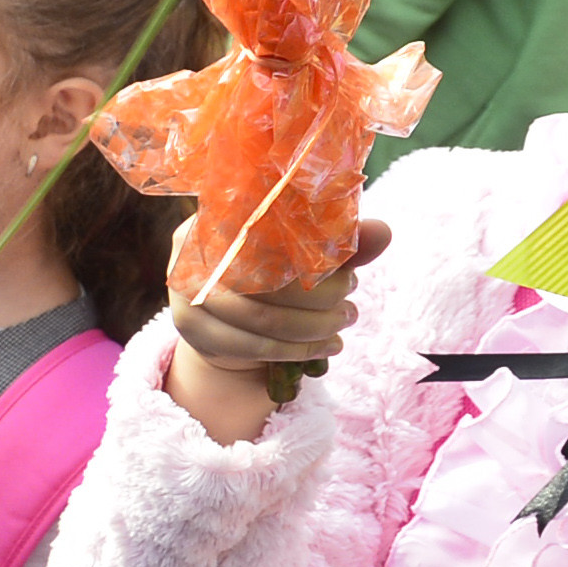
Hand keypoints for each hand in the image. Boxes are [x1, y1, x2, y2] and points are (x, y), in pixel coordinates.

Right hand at [166, 218, 389, 444]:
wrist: (227, 323)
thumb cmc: (271, 279)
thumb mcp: (305, 258)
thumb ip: (339, 245)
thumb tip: (382, 231)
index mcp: (224, 215)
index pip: (272, 233)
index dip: (314, 258)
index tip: (351, 275)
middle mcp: (195, 247)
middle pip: (267, 277)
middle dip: (320, 299)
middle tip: (350, 309)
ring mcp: (185, 287)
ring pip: (261, 316)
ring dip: (311, 329)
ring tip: (342, 328)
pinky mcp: (188, 325)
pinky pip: (248, 344)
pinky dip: (293, 351)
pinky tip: (321, 349)